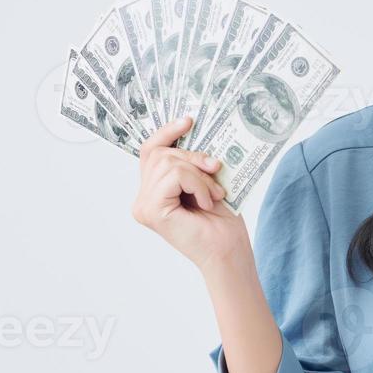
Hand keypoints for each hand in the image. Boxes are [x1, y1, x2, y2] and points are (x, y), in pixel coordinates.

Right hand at [131, 115, 248, 268]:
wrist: (229, 251)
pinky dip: (197, 184)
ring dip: (199, 175)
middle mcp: (142, 198)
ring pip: (169, 162)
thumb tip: (189, 127)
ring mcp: (144, 205)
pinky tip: (206, 201)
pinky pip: (175, 175)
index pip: (150, 150)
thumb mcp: (205, 179)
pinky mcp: (152, 210)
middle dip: (194, 158)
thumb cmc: (222, 220)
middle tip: (216, 172)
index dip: (167, 132)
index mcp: (153, 191)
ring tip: (213, 193)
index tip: (189, 121)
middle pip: (161, 153)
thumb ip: (190, 160)